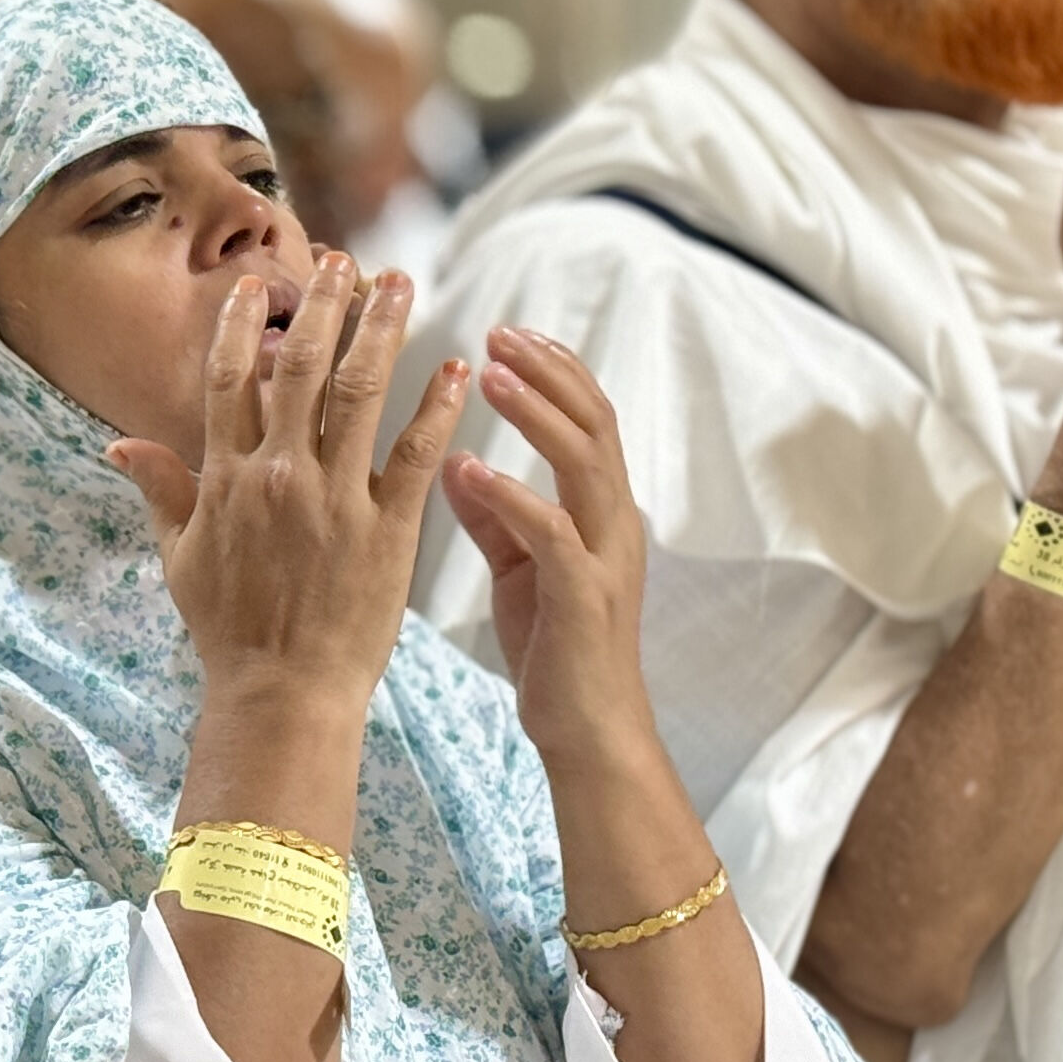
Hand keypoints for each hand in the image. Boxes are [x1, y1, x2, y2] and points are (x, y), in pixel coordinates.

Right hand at [108, 252, 466, 730]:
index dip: (241, 323)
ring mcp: (335, 500)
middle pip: (301, 367)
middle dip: (324, 305)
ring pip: (361, 393)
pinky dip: (439, 408)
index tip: (258, 282)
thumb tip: (117, 444)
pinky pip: (416, 455)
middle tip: (345, 260)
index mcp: (226, 479)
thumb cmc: (227, 629)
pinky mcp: (388, 530)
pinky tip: (457, 369)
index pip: (231, 379)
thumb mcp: (178, 558)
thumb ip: (160, 490)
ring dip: (383, 331)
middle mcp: (279, 477)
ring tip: (401, 283)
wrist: (281, 694)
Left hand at [443, 327, 661, 776]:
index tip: (507, 333)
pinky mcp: (584, 598)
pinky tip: (469, 469)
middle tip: (498, 332)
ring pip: (585, 465)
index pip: (585, 418)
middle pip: (594, 423)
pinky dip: (512, 497)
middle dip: (548, 373)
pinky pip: (552, 535)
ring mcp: (604, 557)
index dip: (552, 371)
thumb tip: (451, 461)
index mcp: (597, 509)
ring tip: (489, 376)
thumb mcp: (518, 567)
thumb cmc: (553, 646)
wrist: (588, 729)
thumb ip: (492, 513)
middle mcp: (611, 522)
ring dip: (536, 416)